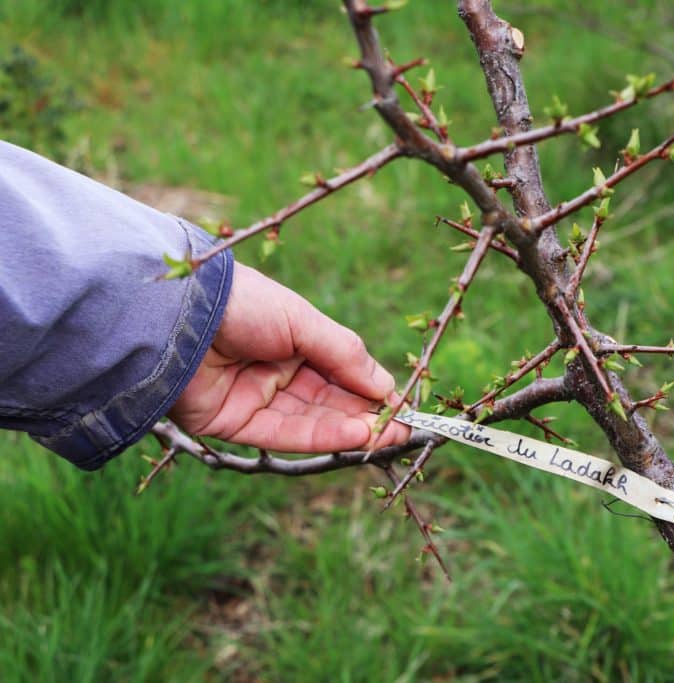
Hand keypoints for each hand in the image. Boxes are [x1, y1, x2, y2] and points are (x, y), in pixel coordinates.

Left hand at [169, 263, 408, 451]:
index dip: (372, 388)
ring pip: (312, 420)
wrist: (178, 313)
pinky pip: (286, 434)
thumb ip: (344, 354)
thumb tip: (386, 384)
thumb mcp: (303, 322)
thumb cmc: (243, 303)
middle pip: (329, 399)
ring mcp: (255, 397)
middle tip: (405, 429)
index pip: (341, 370)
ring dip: (353, 428)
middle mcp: (275, 369)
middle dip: (368, 414)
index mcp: (291, 338)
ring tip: (389, 435)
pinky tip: (356, 434)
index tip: (404, 405)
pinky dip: (323, 436)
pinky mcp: (234, 424)